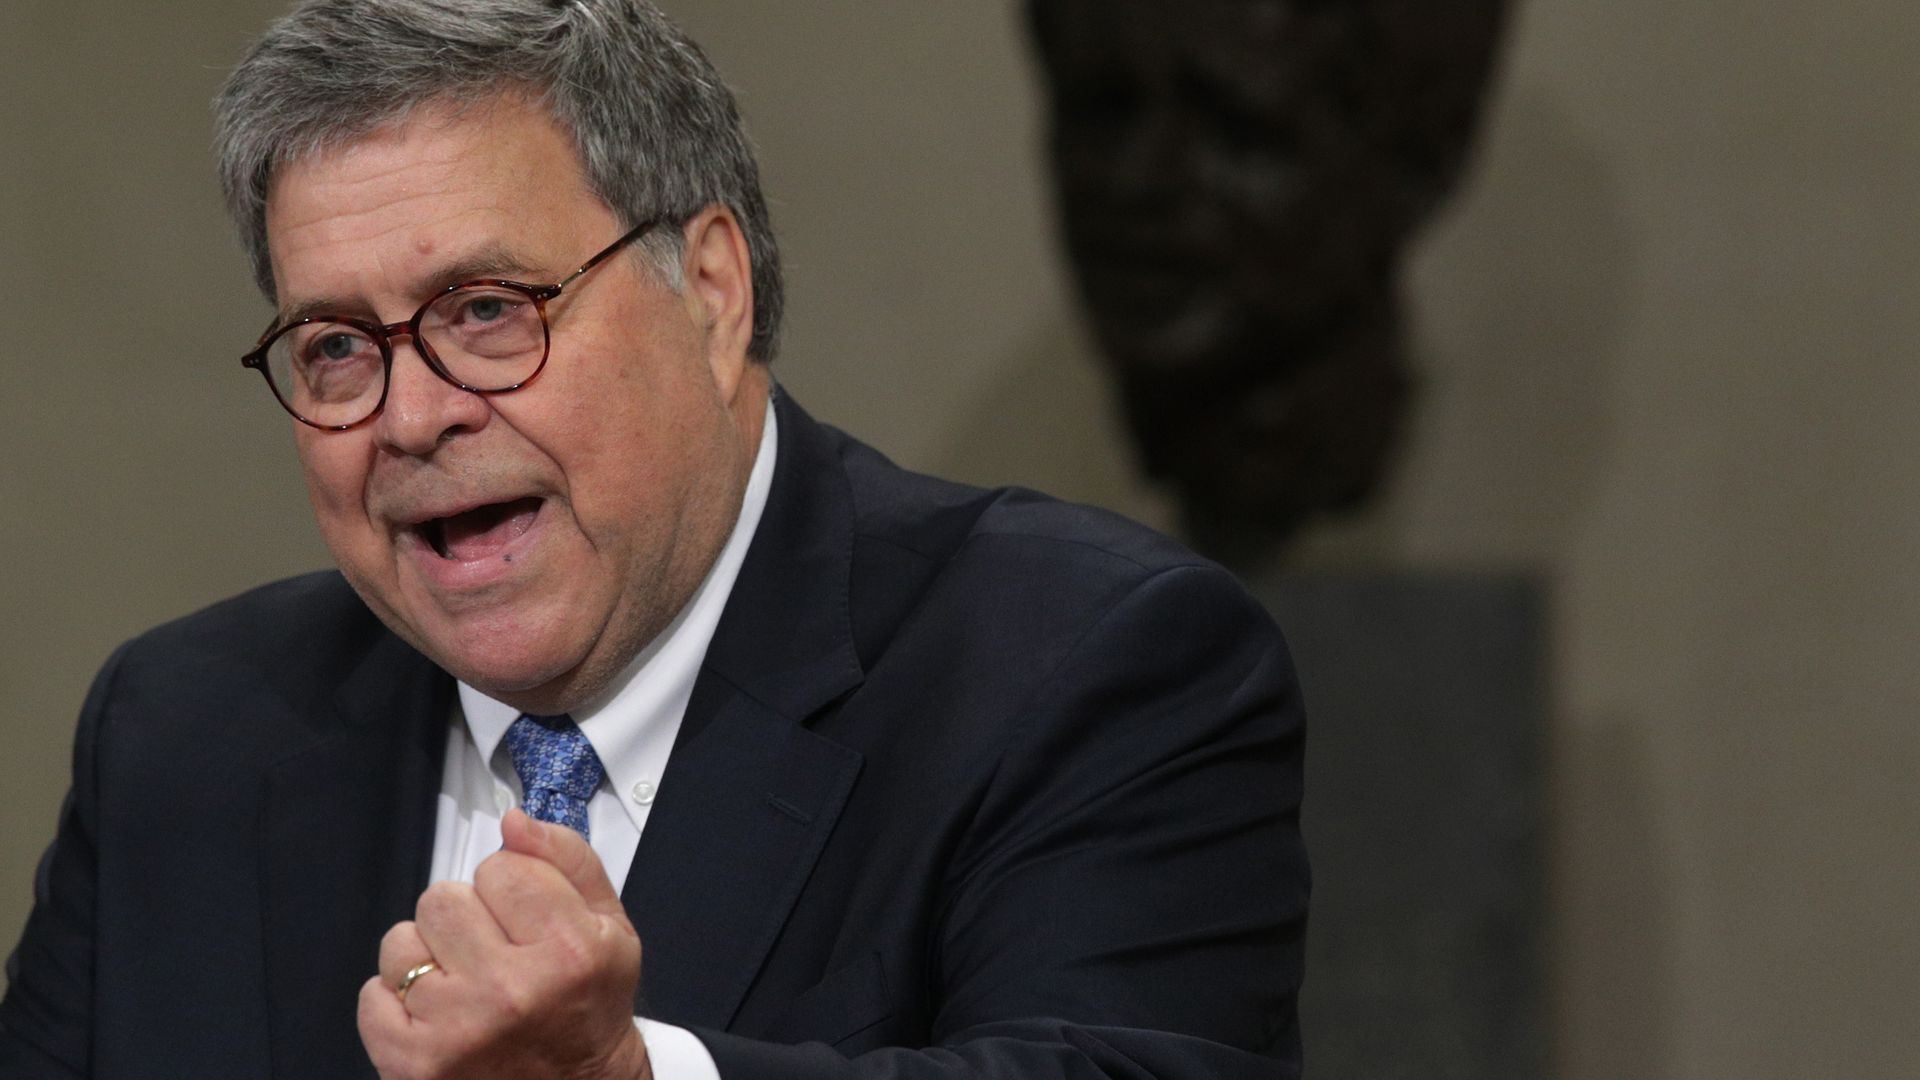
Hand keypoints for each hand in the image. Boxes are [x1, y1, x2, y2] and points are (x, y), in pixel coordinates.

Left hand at [358, 810, 652, 1079]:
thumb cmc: (589, 1008)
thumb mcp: (610, 926)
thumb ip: (567, 860)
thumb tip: (513, 822)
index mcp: (567, 950)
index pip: (502, 866)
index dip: (513, 887)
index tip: (526, 917)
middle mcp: (510, 991)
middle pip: (443, 897)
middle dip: (467, 918)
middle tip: (495, 952)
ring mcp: (456, 1031)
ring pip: (402, 942)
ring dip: (428, 957)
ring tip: (463, 983)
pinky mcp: (413, 1064)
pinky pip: (372, 995)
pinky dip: (396, 1000)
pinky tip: (437, 1012)